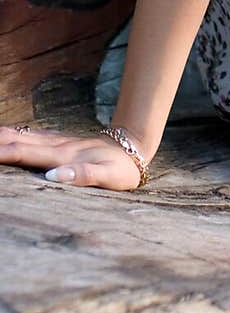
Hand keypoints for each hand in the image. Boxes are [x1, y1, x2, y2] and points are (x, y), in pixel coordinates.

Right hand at [0, 125, 145, 190]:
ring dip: (0, 137)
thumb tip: (53, 177)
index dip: (1, 155)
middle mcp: (56, 146)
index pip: (24, 154)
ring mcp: (56, 142)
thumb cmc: (121, 169)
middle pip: (17, 142)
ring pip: (22, 135)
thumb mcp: (109, 177)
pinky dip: (12, 135)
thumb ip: (84, 176)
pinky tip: (3, 136)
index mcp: (63, 157)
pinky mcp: (58, 142)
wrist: (133, 148)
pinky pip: (30, 136)